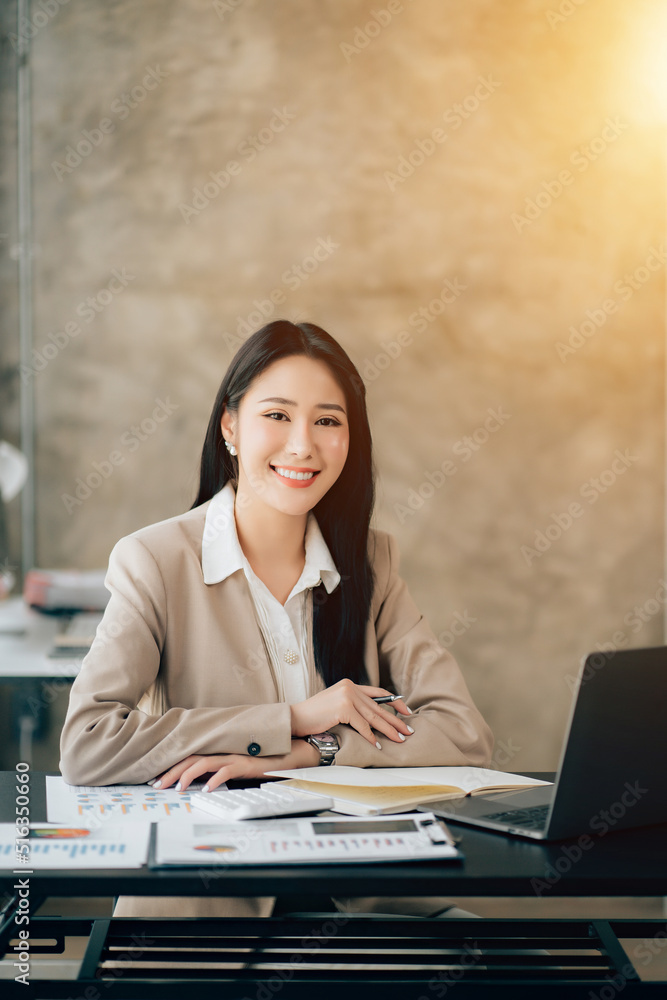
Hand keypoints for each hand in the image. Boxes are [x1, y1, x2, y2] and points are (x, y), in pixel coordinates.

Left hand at [148, 738, 319, 791]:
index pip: (187, 757)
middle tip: (156, 785)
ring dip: (187, 775)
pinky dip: (215, 779)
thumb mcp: (233, 766)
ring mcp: (232, 756)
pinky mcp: (244, 762)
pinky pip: (226, 770)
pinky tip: (206, 789)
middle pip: (189, 759)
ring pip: (203, 762)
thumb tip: (197, 781)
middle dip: (170, 772)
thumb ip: (216, 769)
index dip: (169, 768)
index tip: (155, 779)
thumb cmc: (260, 761)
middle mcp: (221, 751)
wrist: (286, 753)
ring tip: (177, 788)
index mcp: (216, 752)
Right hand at [290, 678, 413, 747]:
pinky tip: (378, 744)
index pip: (378, 692)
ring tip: (399, 738)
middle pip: (378, 707)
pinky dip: (370, 737)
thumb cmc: (314, 714)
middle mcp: (350, 687)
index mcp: (350, 684)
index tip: (406, 711)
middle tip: (408, 730)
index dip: (394, 702)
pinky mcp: (343, 708)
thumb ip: (353, 705)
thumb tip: (372, 718)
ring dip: (388, 730)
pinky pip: (362, 726)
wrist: (296, 717)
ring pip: (373, 717)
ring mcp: (347, 696)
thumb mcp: (336, 703)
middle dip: (395, 720)